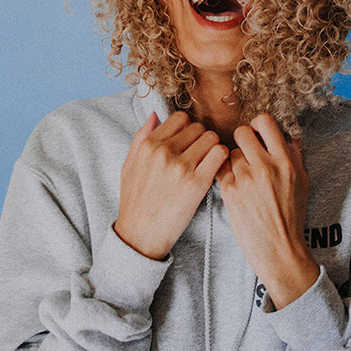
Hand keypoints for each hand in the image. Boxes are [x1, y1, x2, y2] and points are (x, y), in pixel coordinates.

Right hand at [114, 110, 228, 259]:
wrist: (140, 236)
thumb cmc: (134, 202)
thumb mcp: (128, 165)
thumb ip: (140, 137)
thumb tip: (154, 114)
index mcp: (148, 145)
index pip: (180, 118)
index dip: (187, 128)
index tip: (188, 141)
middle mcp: (164, 152)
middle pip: (198, 127)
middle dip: (201, 139)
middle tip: (199, 155)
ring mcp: (181, 167)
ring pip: (212, 137)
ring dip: (213, 148)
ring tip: (208, 162)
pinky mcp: (197, 183)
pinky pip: (220, 154)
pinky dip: (222, 158)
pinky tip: (215, 169)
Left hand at [216, 113, 319, 308]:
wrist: (280, 250)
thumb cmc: (292, 216)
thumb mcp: (301, 181)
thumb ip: (293, 154)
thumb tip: (286, 131)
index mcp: (285, 161)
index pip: (265, 122)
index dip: (258, 124)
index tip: (257, 133)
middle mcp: (265, 167)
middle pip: (242, 132)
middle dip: (242, 140)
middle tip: (246, 153)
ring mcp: (246, 179)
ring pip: (230, 152)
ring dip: (235, 161)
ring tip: (243, 177)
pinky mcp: (230, 192)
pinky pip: (220, 169)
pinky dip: (225, 174)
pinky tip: (234, 185)